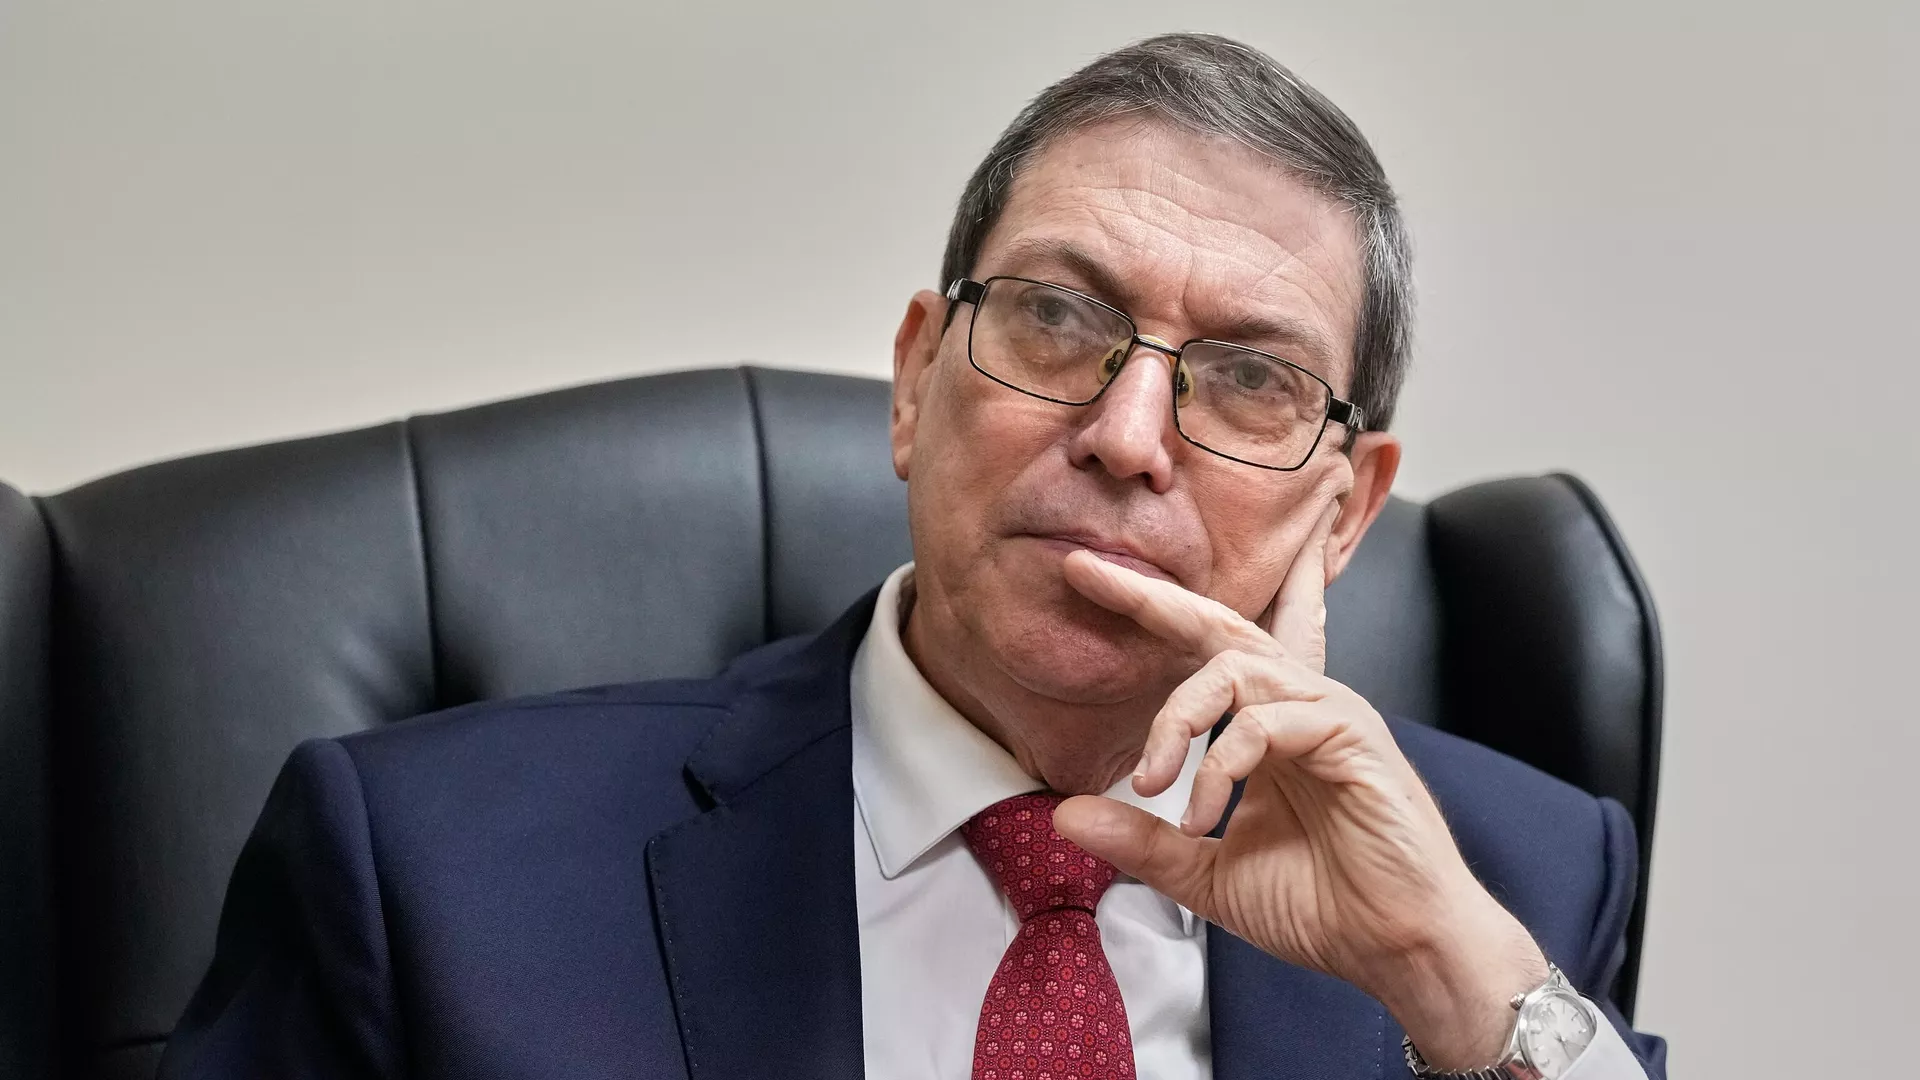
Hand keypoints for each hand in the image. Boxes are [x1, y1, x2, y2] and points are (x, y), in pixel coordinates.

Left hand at [1051, 503, 1548, 1068]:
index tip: (1085, 577)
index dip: (1150, 611)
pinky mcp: (1351, 737)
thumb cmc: (1323, 906)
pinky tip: (1202, 818)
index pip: (1204, 652)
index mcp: (1268, 727)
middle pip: (1220, 628)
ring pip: (1234, 670)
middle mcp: (1298, 705)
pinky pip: (1267, 723)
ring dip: (1177, 721)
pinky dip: (1220, 766)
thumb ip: (1143, 841)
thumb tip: (1063, 814)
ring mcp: (1328, 715)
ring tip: (1150, 782)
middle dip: (1151, 597)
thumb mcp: (1208, 873)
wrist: (1398, 949)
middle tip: (1085, 571)